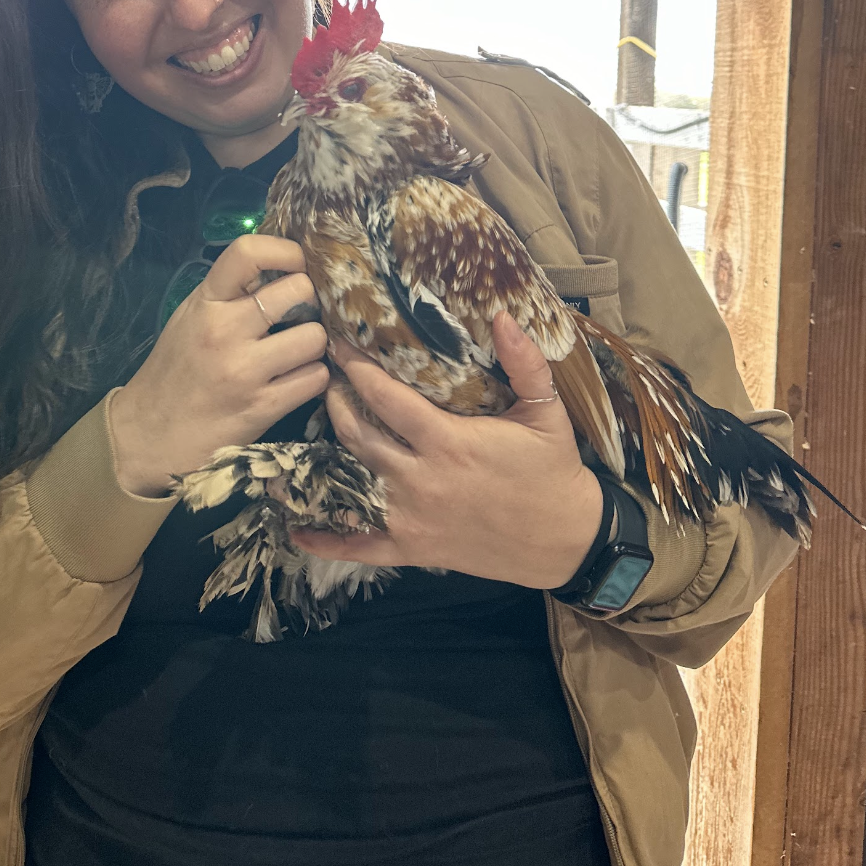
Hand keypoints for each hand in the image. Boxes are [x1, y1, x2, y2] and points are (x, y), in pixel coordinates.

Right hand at [108, 234, 328, 496]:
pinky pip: (315, 378)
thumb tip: (278, 269)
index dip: (285, 251)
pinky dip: (311, 379)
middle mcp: (224, 330)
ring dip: (312, 346)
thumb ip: (228, 294)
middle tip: (298, 318)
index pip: (248, 252)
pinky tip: (294, 382)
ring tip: (295, 355)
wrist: (148, 436)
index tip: (296, 264)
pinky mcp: (262, 407)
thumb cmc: (173, 373)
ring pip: (315, 336)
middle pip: (299, 290)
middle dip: (308, 303)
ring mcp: (244, 370)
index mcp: (205, 302)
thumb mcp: (189, 319)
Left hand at [293, 312, 604, 589]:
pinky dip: (328, 542)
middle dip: (336, 403)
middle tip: (327, 379)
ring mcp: (412, 518)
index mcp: (447, 442)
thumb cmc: (554, 471)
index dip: (356, 369)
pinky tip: (299, 532)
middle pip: (357, 435)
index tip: (337, 345)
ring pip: (350, 482)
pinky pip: (361, 547)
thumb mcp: (546, 411)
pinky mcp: (413, 549)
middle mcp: (420, 479)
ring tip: (316, 426)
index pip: (385, 398)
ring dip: (326, 455)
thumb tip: (502, 315)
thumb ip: (524, 362)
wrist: (566, 540)